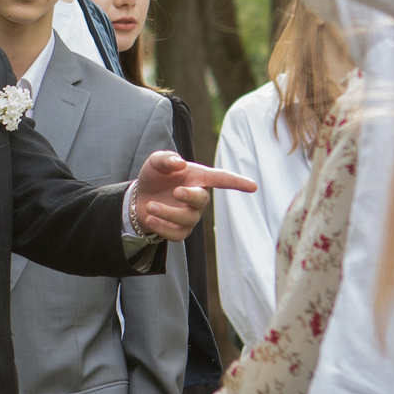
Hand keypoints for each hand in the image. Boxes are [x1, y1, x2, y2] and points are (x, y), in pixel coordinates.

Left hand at [129, 150, 255, 241]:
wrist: (140, 197)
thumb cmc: (156, 177)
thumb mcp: (156, 162)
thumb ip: (166, 159)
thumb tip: (180, 163)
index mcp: (199, 178)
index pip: (222, 179)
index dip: (237, 182)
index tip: (253, 186)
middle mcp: (199, 198)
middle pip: (202, 200)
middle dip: (190, 196)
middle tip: (176, 191)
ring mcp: (192, 216)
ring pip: (187, 219)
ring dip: (168, 212)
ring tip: (150, 206)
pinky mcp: (181, 231)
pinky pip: (176, 234)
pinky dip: (161, 227)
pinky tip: (150, 218)